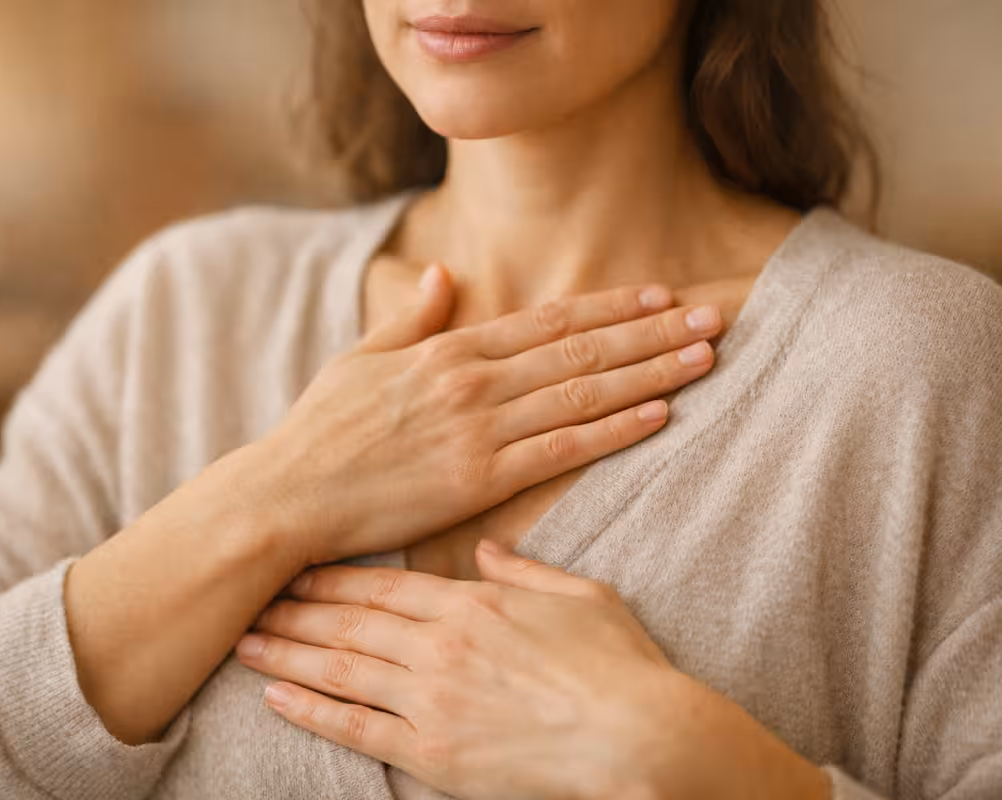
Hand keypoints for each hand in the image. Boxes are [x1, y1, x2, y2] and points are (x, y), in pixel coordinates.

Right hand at [221, 264, 721, 566]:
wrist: (287, 495)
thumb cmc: (319, 432)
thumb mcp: (358, 361)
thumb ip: (410, 319)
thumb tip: (442, 275)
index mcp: (447, 350)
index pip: (548, 321)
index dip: (610, 306)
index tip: (659, 294)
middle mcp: (472, 381)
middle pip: (581, 349)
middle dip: (652, 330)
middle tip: (714, 316)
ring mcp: (478, 430)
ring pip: (583, 393)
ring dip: (650, 371)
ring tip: (704, 355)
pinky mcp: (478, 481)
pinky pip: (561, 450)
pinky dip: (613, 430)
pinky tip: (658, 413)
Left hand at [237, 541, 830, 799]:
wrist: (643, 738)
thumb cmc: (620, 665)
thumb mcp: (579, 596)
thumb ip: (524, 569)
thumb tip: (489, 548)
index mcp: (473, 604)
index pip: (382, 584)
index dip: (330, 576)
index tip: (294, 567)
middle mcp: (440, 646)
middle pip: (348, 622)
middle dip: (293, 610)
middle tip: (248, 601)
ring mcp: (432, 699)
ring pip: (341, 668)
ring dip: (287, 654)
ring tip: (245, 643)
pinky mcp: (434, 753)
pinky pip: (357, 729)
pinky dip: (313, 711)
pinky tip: (278, 698)